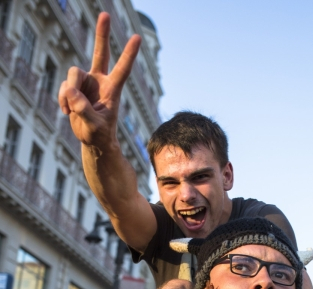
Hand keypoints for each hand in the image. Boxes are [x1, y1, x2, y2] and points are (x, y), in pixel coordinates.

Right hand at [58, 12, 140, 147]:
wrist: (91, 139)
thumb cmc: (99, 134)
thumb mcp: (94, 126)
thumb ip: (83, 110)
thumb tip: (71, 92)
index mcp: (112, 90)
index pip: (122, 69)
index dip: (129, 54)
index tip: (137, 38)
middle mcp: (100, 81)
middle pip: (100, 53)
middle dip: (101, 34)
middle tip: (105, 14)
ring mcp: (86, 83)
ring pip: (73, 74)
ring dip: (69, 92)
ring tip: (71, 111)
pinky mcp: (74, 87)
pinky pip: (64, 87)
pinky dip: (63, 99)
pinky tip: (67, 112)